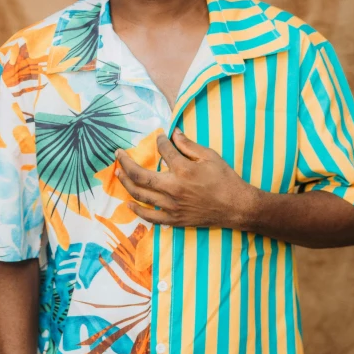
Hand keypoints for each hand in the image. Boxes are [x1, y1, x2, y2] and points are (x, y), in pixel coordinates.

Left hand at [115, 128, 256, 228]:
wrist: (236, 207)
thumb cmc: (225, 179)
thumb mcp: (210, 156)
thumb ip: (188, 145)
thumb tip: (173, 133)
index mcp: (183, 170)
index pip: (163, 150)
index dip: (159, 140)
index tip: (160, 137)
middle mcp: (173, 188)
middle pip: (139, 175)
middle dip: (125, 162)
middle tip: (117, 154)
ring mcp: (171, 206)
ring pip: (140, 195)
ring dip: (125, 182)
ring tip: (118, 173)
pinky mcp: (174, 219)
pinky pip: (150, 216)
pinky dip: (137, 210)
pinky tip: (129, 202)